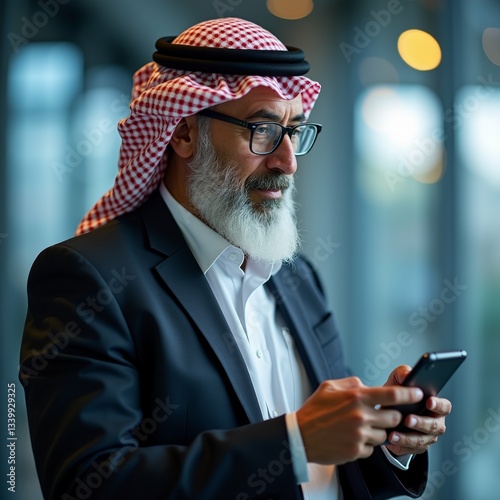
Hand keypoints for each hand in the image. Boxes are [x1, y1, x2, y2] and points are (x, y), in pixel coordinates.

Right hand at [295, 376, 423, 464]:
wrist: (300, 436)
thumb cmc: (314, 410)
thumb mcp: (330, 386)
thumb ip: (352, 383)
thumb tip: (367, 386)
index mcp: (356, 397)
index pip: (392, 395)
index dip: (409, 393)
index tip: (419, 393)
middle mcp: (361, 416)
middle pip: (394, 417)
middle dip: (391, 416)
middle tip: (382, 414)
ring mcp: (360, 435)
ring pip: (385, 435)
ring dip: (378, 431)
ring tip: (361, 427)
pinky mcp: (357, 451)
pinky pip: (372, 448)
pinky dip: (367, 443)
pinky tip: (352, 438)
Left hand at [384, 365, 451, 455]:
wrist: (383, 412)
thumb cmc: (396, 394)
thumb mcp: (397, 380)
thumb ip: (403, 373)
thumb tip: (407, 374)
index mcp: (435, 405)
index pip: (444, 406)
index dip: (438, 405)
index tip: (428, 401)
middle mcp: (435, 422)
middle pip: (435, 426)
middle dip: (421, 423)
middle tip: (408, 419)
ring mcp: (427, 436)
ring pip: (423, 439)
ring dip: (408, 437)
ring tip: (393, 432)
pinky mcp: (416, 447)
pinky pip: (411, 448)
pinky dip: (401, 443)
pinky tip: (391, 438)